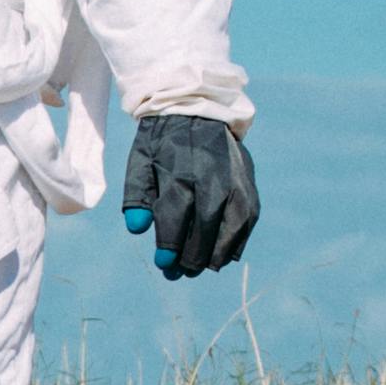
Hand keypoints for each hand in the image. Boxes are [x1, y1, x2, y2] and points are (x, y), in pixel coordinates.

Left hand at [121, 110, 257, 279]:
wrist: (199, 111)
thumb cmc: (163, 142)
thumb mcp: (140, 163)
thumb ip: (137, 197)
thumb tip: (137, 229)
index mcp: (179, 175)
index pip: (175, 222)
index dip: (169, 249)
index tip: (163, 265)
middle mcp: (211, 181)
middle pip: (203, 231)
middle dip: (191, 258)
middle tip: (180, 272)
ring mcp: (234, 184)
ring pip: (229, 231)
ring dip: (215, 255)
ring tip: (201, 267)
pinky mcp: (248, 186)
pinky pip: (246, 223)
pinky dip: (235, 242)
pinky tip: (222, 255)